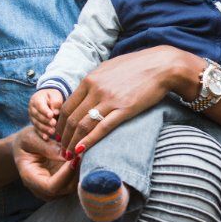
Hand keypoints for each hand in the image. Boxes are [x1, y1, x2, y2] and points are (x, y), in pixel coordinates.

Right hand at [12, 125, 79, 200]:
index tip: (75, 158)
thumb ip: (47, 148)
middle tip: (83, 153)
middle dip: (76, 172)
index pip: (51, 186)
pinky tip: (82, 156)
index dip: (66, 175)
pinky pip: (75, 181)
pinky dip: (80, 169)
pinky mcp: (61, 184)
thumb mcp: (30, 138)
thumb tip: (67, 156)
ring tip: (83, 152)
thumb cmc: (25, 141)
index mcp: (30, 178)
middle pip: (65, 189)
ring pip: (73, 186)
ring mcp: (52, 189)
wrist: (24, 147)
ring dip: (80, 170)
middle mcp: (41, 189)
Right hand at [29, 87, 63, 140]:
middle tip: (54, 123)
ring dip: (44, 128)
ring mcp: (32, 117)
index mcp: (36, 99)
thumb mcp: (55, 96)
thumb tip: (55, 112)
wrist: (48, 99)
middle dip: (45, 120)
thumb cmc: (53, 97)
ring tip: (52, 131)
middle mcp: (32, 109)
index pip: (39, 105)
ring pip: (37, 123)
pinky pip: (37, 129)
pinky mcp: (35, 124)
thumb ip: (55, 102)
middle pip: (37, 115)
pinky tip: (46, 138)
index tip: (51, 115)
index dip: (44, 111)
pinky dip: (41, 134)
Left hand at [54, 46, 194, 157]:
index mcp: (90, 79)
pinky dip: (89, 141)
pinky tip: (82, 150)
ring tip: (70, 155)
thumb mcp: (109, 69)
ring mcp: (109, 100)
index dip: (60, 124)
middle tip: (61, 149)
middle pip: (71, 118)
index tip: (59, 135)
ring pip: (83, 125)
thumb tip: (84, 93)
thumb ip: (95, 81)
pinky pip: (102, 128)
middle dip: (64, 137)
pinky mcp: (124, 109)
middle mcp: (96, 89)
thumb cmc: (137, 66)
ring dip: (73, 143)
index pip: (67, 106)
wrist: (162, 66)